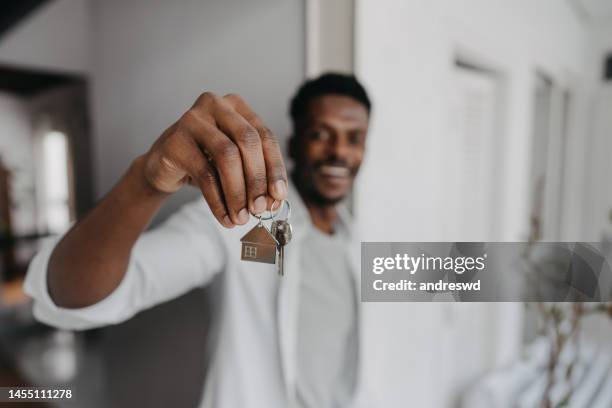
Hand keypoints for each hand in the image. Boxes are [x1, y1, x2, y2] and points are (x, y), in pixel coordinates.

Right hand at [143, 92, 287, 227]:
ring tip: (241, 217)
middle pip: (248, 141)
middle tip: (260, 209)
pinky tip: (224, 217)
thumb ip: (256, 176)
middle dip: (257, 179)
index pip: (265, 136)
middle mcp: (216, 105)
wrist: (163, 166)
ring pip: (227, 157)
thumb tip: (274, 201)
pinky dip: (218, 201)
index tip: (279, 196)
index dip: (275, 167)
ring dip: (237, 192)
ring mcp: (193, 120)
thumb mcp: (235, 165)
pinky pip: (204, 174)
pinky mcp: (176, 141)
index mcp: (237, 106)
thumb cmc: (206, 162)